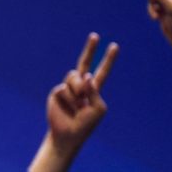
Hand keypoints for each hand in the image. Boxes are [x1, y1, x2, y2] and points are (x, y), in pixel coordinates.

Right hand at [46, 33, 117, 155]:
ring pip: (74, 77)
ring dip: (78, 91)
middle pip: (84, 63)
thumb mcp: (98, 108)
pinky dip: (69, 99)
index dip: (108, 59)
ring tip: (78, 105)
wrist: (68, 134)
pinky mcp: (57, 92)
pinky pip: (64, 88)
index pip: (102, 71)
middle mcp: (80, 86)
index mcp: (93, 90)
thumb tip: (86, 75)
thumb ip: (94, 90)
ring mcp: (68, 88)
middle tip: (95, 36)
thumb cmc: (85, 124)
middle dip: (90, 49)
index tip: (115, 46)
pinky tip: (68, 108)